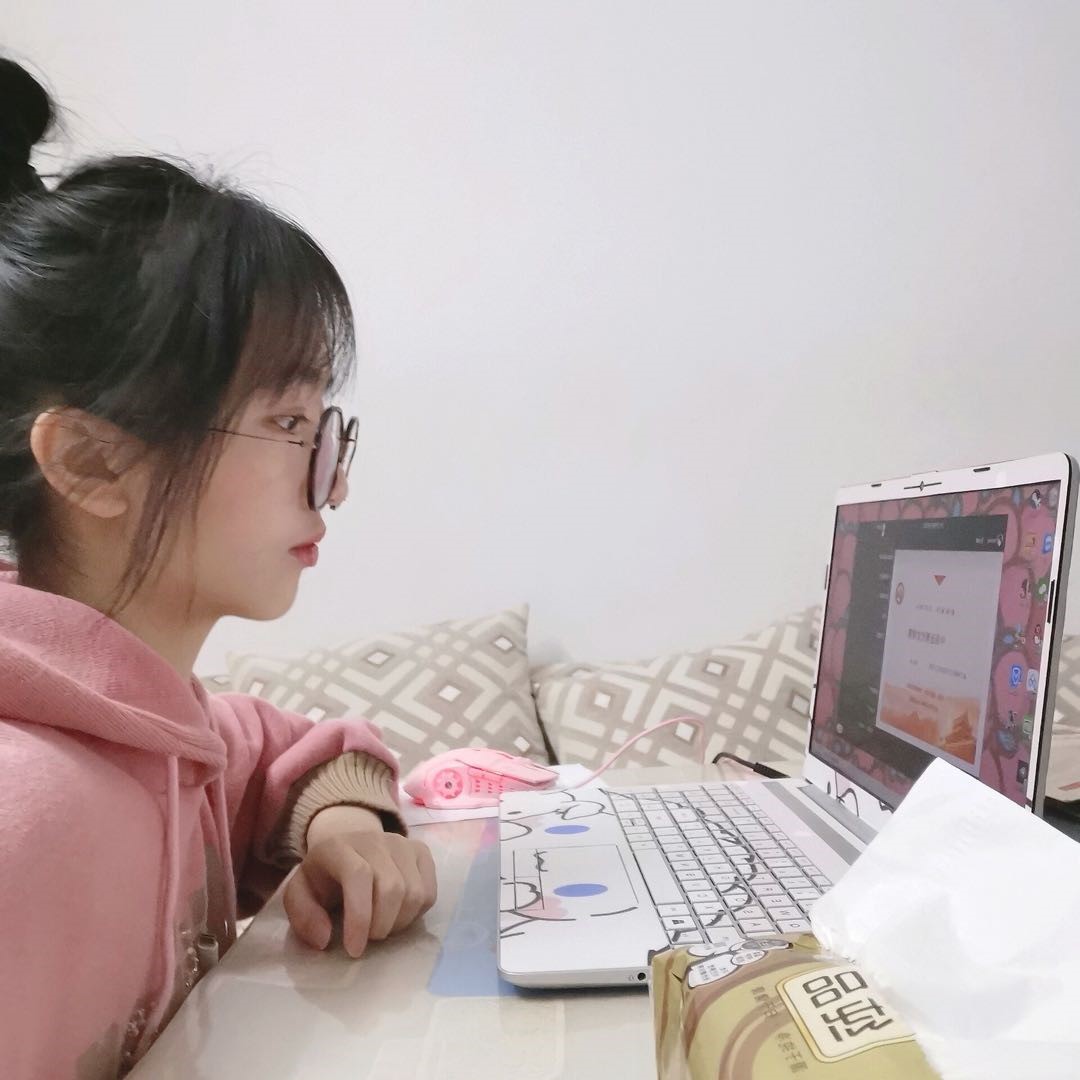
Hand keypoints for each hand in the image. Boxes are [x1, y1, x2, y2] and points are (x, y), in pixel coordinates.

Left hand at [284, 808, 436, 957]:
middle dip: (381, 925)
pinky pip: (429, 893)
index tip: (354, 949)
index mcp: (339, 846)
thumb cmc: (323, 878)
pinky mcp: (422, 853)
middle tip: (367, 939)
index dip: (359, 916)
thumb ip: (303, 917)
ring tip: (381, 927)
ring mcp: (403, 844)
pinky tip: (397, 915)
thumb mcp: (300, 895)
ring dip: (398, 922)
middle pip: (392, 887)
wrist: (347, 848)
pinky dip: (415, 914)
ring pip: (415, 893)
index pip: (359, 875)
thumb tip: (325, 939)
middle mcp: (376, 839)